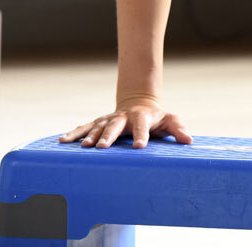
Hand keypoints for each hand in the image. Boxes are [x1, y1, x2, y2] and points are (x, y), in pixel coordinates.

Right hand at [59, 94, 192, 149]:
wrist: (138, 104)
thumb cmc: (156, 118)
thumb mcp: (169, 120)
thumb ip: (177, 129)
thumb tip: (188, 140)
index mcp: (141, 117)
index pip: (142, 126)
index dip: (141, 135)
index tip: (140, 147)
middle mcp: (123, 117)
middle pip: (115, 125)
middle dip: (109, 136)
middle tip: (102, 147)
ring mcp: (109, 119)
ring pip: (97, 126)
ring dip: (89, 136)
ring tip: (82, 147)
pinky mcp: (98, 122)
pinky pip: (84, 127)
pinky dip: (73, 133)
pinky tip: (62, 141)